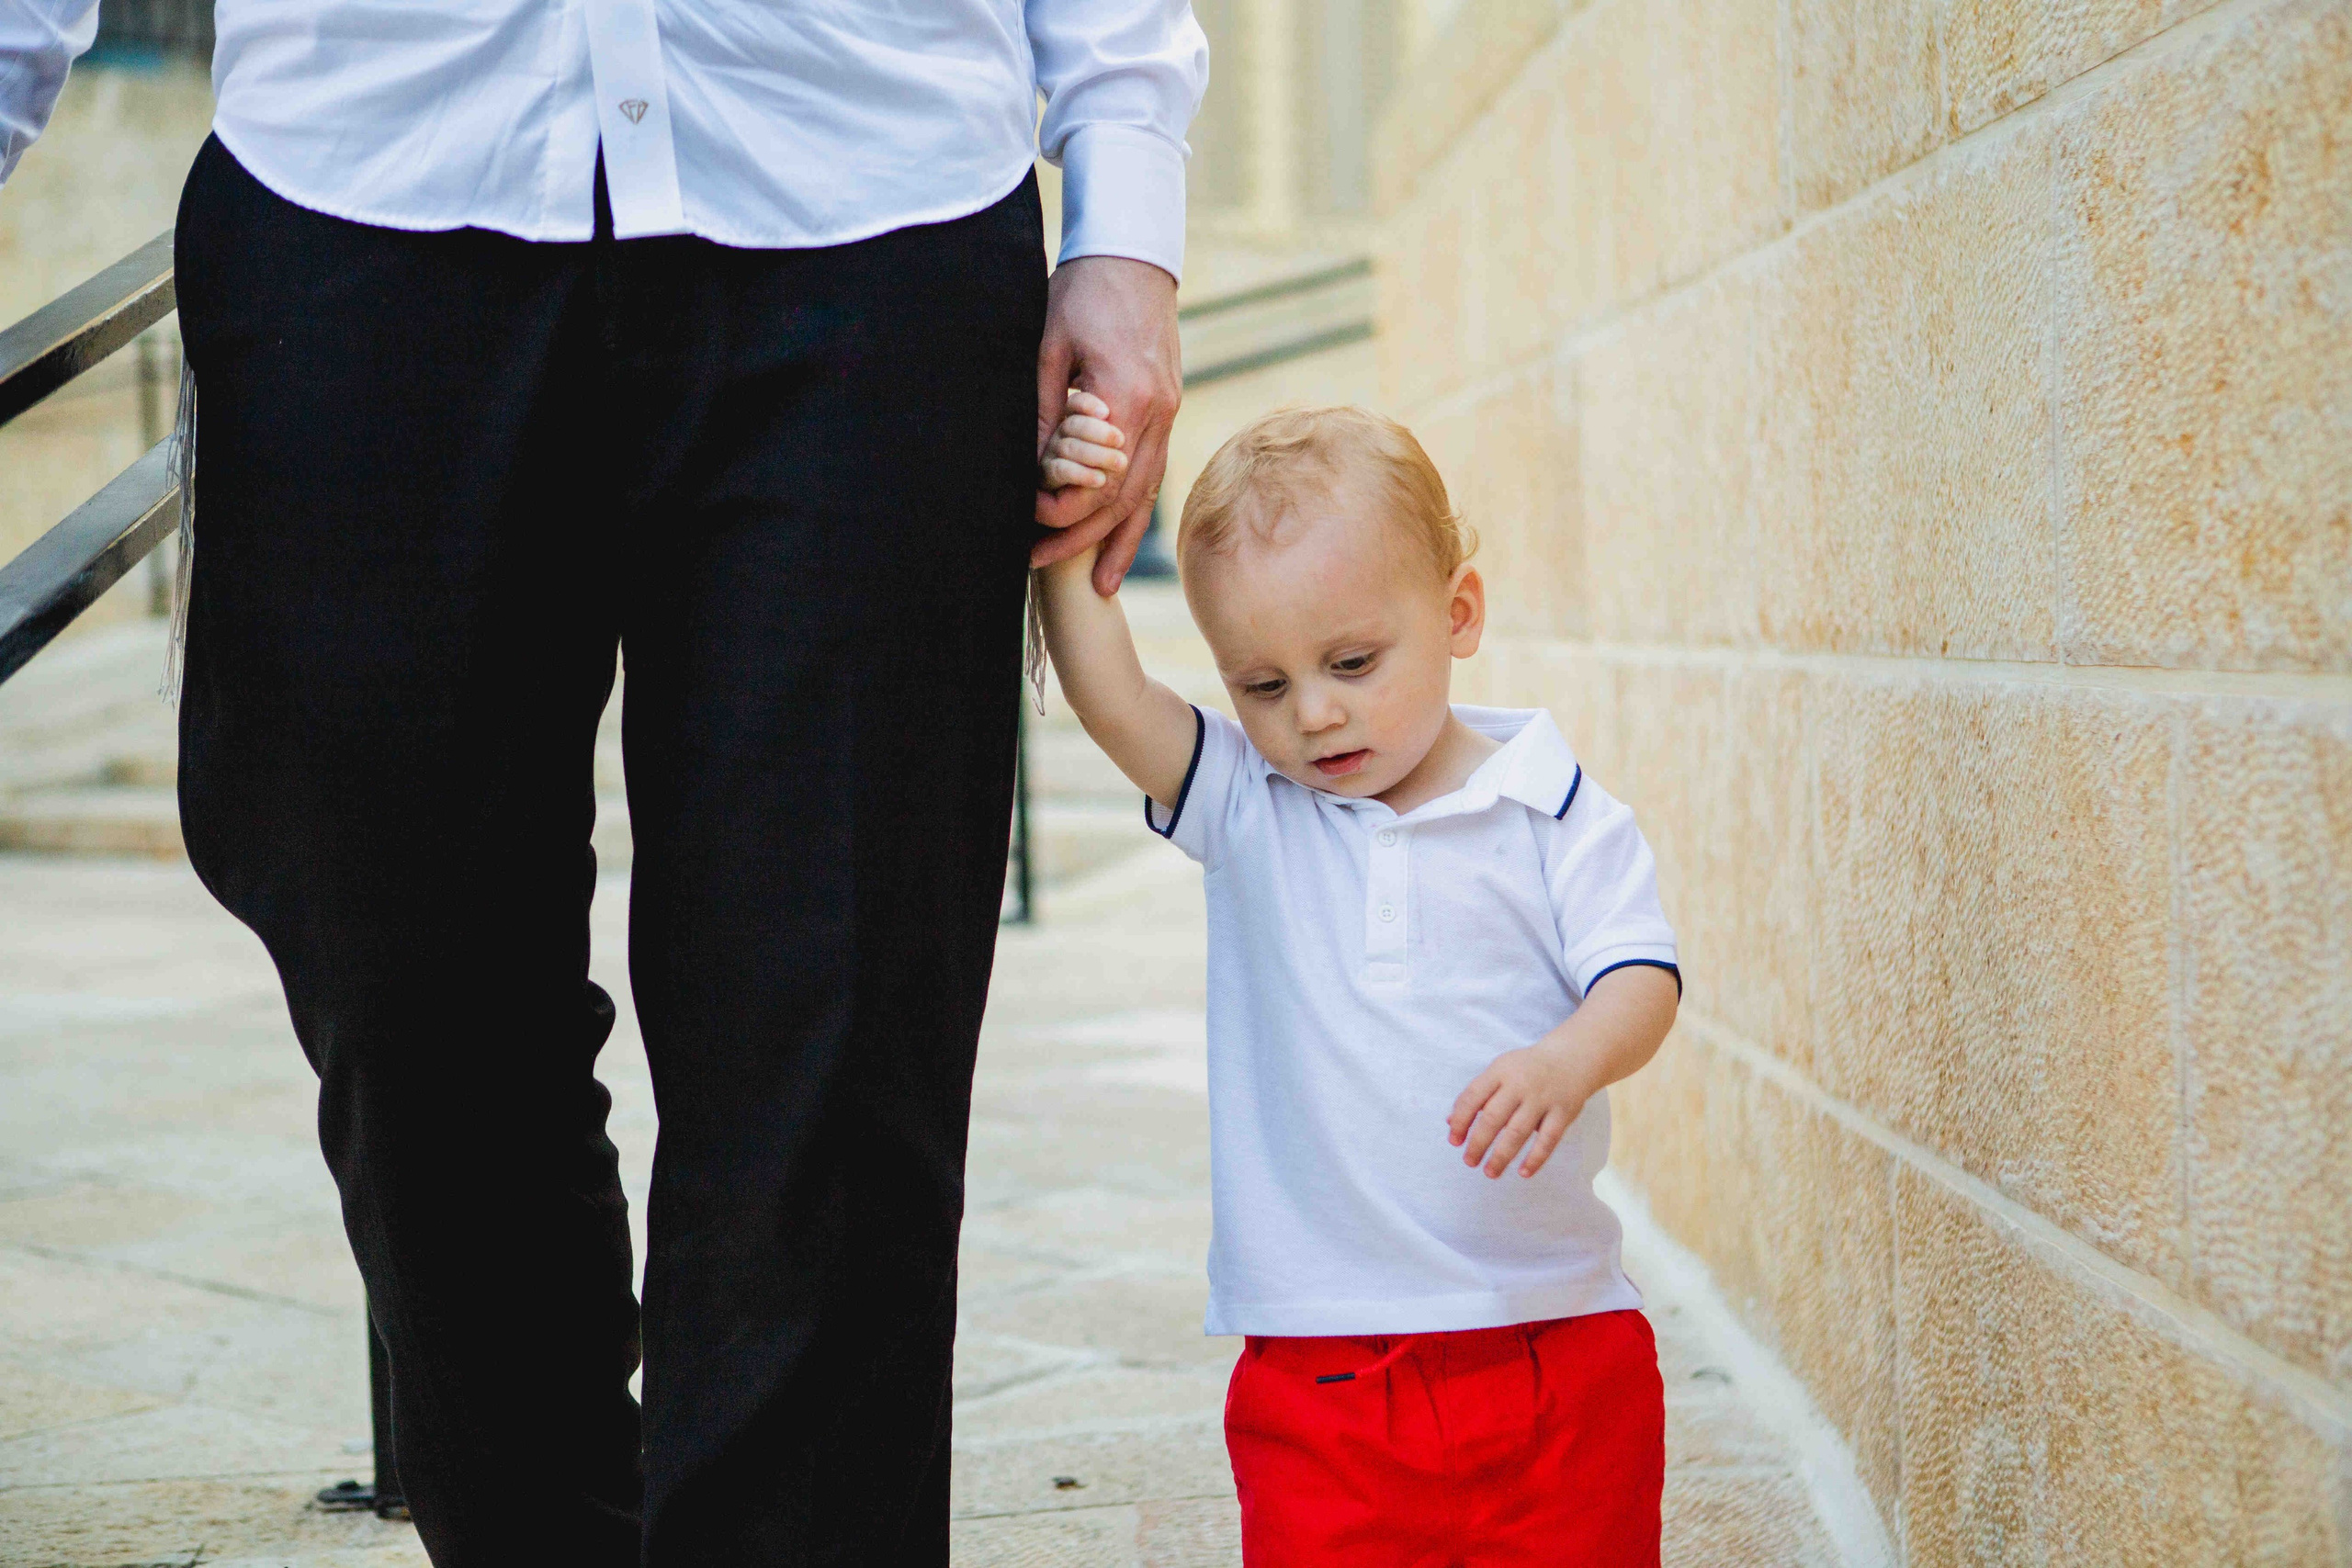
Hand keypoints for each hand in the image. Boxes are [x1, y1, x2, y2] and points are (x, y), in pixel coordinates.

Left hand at [1033, 255, 1180, 595]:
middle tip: (1036, 564)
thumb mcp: (1046, 347)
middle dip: (1078, 538)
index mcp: (1124, 398)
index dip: (1058, 509)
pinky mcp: (1169, 412)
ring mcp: (1169, 415)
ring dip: (1115, 541)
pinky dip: (1136, 514)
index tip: (1023, 519)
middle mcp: (1156, 415)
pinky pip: (1153, 475)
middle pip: (1120, 499)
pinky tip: (1121, 541)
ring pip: (1143, 495)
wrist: (1133, 258)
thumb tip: (1026, 469)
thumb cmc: (1083, 294)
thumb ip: (1041, 411)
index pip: (1093, 481)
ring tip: (1095, 585)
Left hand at [1446, 1042, 1600, 1178]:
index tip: (1454, 1141)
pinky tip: (1524, 1173)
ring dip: (1502, 1156)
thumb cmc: (1526, 1069)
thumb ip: (1476, 1096)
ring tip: (1490, 1172)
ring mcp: (1542, 1099)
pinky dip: (1536, 1158)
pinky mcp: (1563, 1113)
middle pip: (1493, 1118)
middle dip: (1478, 1143)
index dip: (1460, 1121)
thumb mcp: (1499, 1072)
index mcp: (1500, 1071)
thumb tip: (1451, 1123)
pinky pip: (1548, 1140)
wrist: (1571, 1058)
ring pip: (1518, 1132)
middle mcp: (1520, 1084)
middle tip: (1469, 1161)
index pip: (1473, 1097)